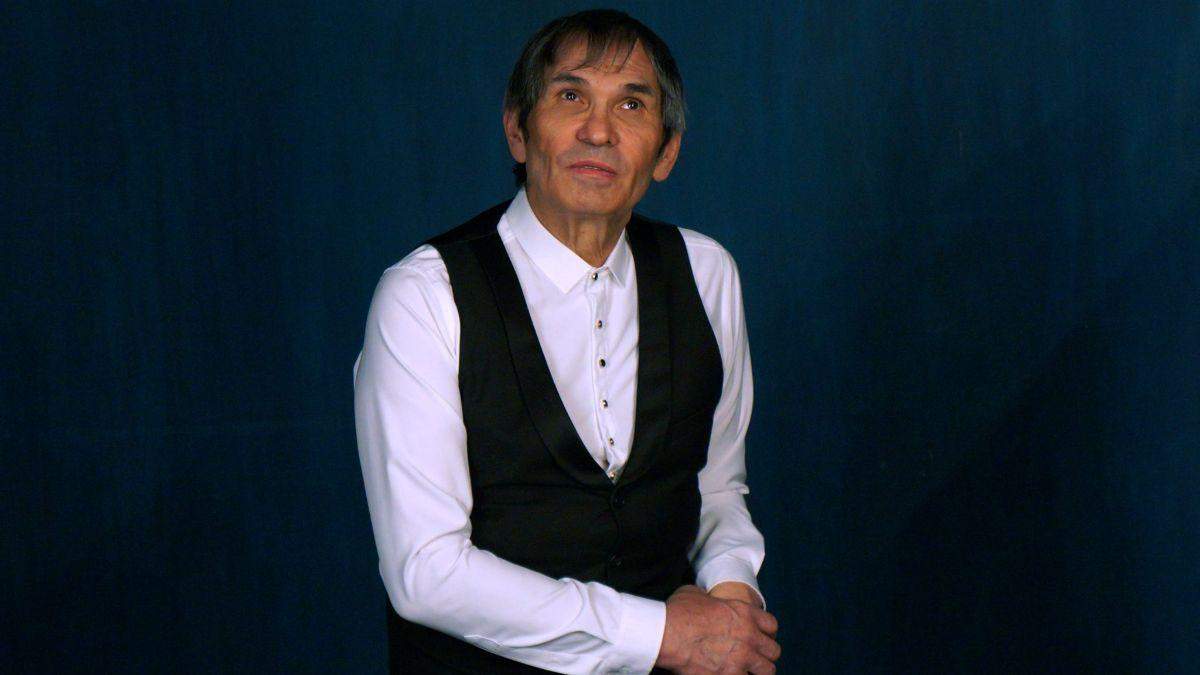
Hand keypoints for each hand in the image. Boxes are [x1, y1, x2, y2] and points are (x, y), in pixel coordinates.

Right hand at [656, 585, 780, 673]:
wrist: (666, 634)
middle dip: (765, 654)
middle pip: (773, 651)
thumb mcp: (696, 594)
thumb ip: (710, 600)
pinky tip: (729, 674)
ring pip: (767, 671)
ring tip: (746, 670)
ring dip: (756, 671)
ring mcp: (741, 659)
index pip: (771, 625)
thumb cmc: (679, 612)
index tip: (759, 636)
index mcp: (744, 613)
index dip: (765, 631)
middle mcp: (749, 636)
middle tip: (754, 657)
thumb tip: (706, 603)